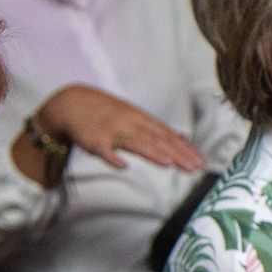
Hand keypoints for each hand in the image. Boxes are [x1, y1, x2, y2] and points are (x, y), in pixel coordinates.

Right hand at [38, 85, 203, 171]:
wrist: (72, 103)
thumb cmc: (106, 113)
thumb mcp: (135, 117)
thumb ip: (157, 130)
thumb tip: (182, 138)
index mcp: (141, 119)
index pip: (167, 135)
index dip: (184, 148)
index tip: (200, 161)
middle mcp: (130, 123)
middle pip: (156, 139)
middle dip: (176, 153)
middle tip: (193, 167)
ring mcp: (112, 130)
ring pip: (135, 142)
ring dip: (152, 152)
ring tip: (169, 163)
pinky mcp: (94, 140)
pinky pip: (103, 150)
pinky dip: (112, 158)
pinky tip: (122, 166)